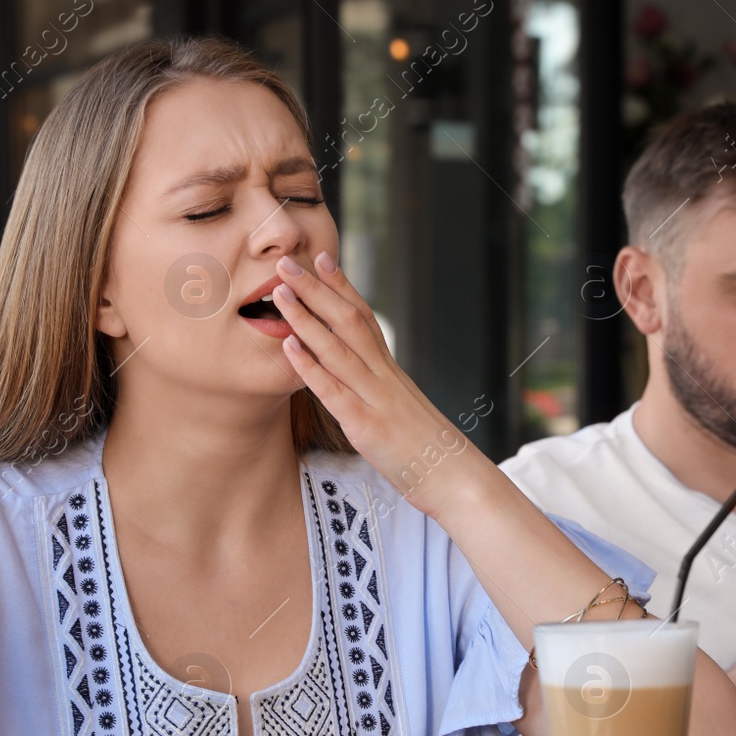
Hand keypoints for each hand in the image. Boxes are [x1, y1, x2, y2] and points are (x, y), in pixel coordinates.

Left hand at [271, 253, 490, 514]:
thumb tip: (362, 376)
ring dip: (307, 319)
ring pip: (338, 349)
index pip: (365, 318)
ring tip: (280, 293)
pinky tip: (289, 347)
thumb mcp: (403, 410)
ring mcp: (376, 399)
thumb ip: (381, 389)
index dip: (342, 286)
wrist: (455, 478)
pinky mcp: (367, 426)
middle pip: (349, 322)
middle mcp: (384, 377)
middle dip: (317, 290)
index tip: (322, 258)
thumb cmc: (427, 449)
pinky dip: (311, 367)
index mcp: (391, 372)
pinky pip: (335, 391)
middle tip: (287, 263)